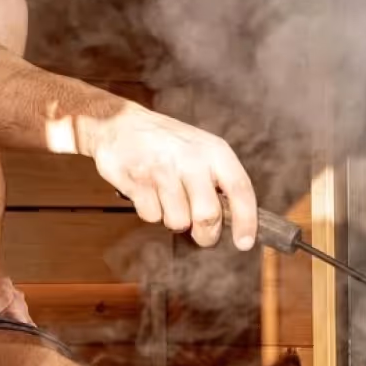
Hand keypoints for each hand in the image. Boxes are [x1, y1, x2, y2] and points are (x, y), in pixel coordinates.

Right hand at [82, 104, 257, 250]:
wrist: (120, 123)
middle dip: (206, 235)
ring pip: (178, 222)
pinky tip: (148, 192)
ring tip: (166, 199)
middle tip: (202, 235)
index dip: (246, 220)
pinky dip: (150, 212)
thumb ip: (218, 181)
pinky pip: (151, 217)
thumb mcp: (201, 149)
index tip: (244, 243)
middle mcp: (192, 159)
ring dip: (173, 220)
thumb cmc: (167, 143)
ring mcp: (163, 170)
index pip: (240, 189)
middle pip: (208, 216)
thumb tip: (233, 222)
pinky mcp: (137, 181)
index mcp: (215, 151)